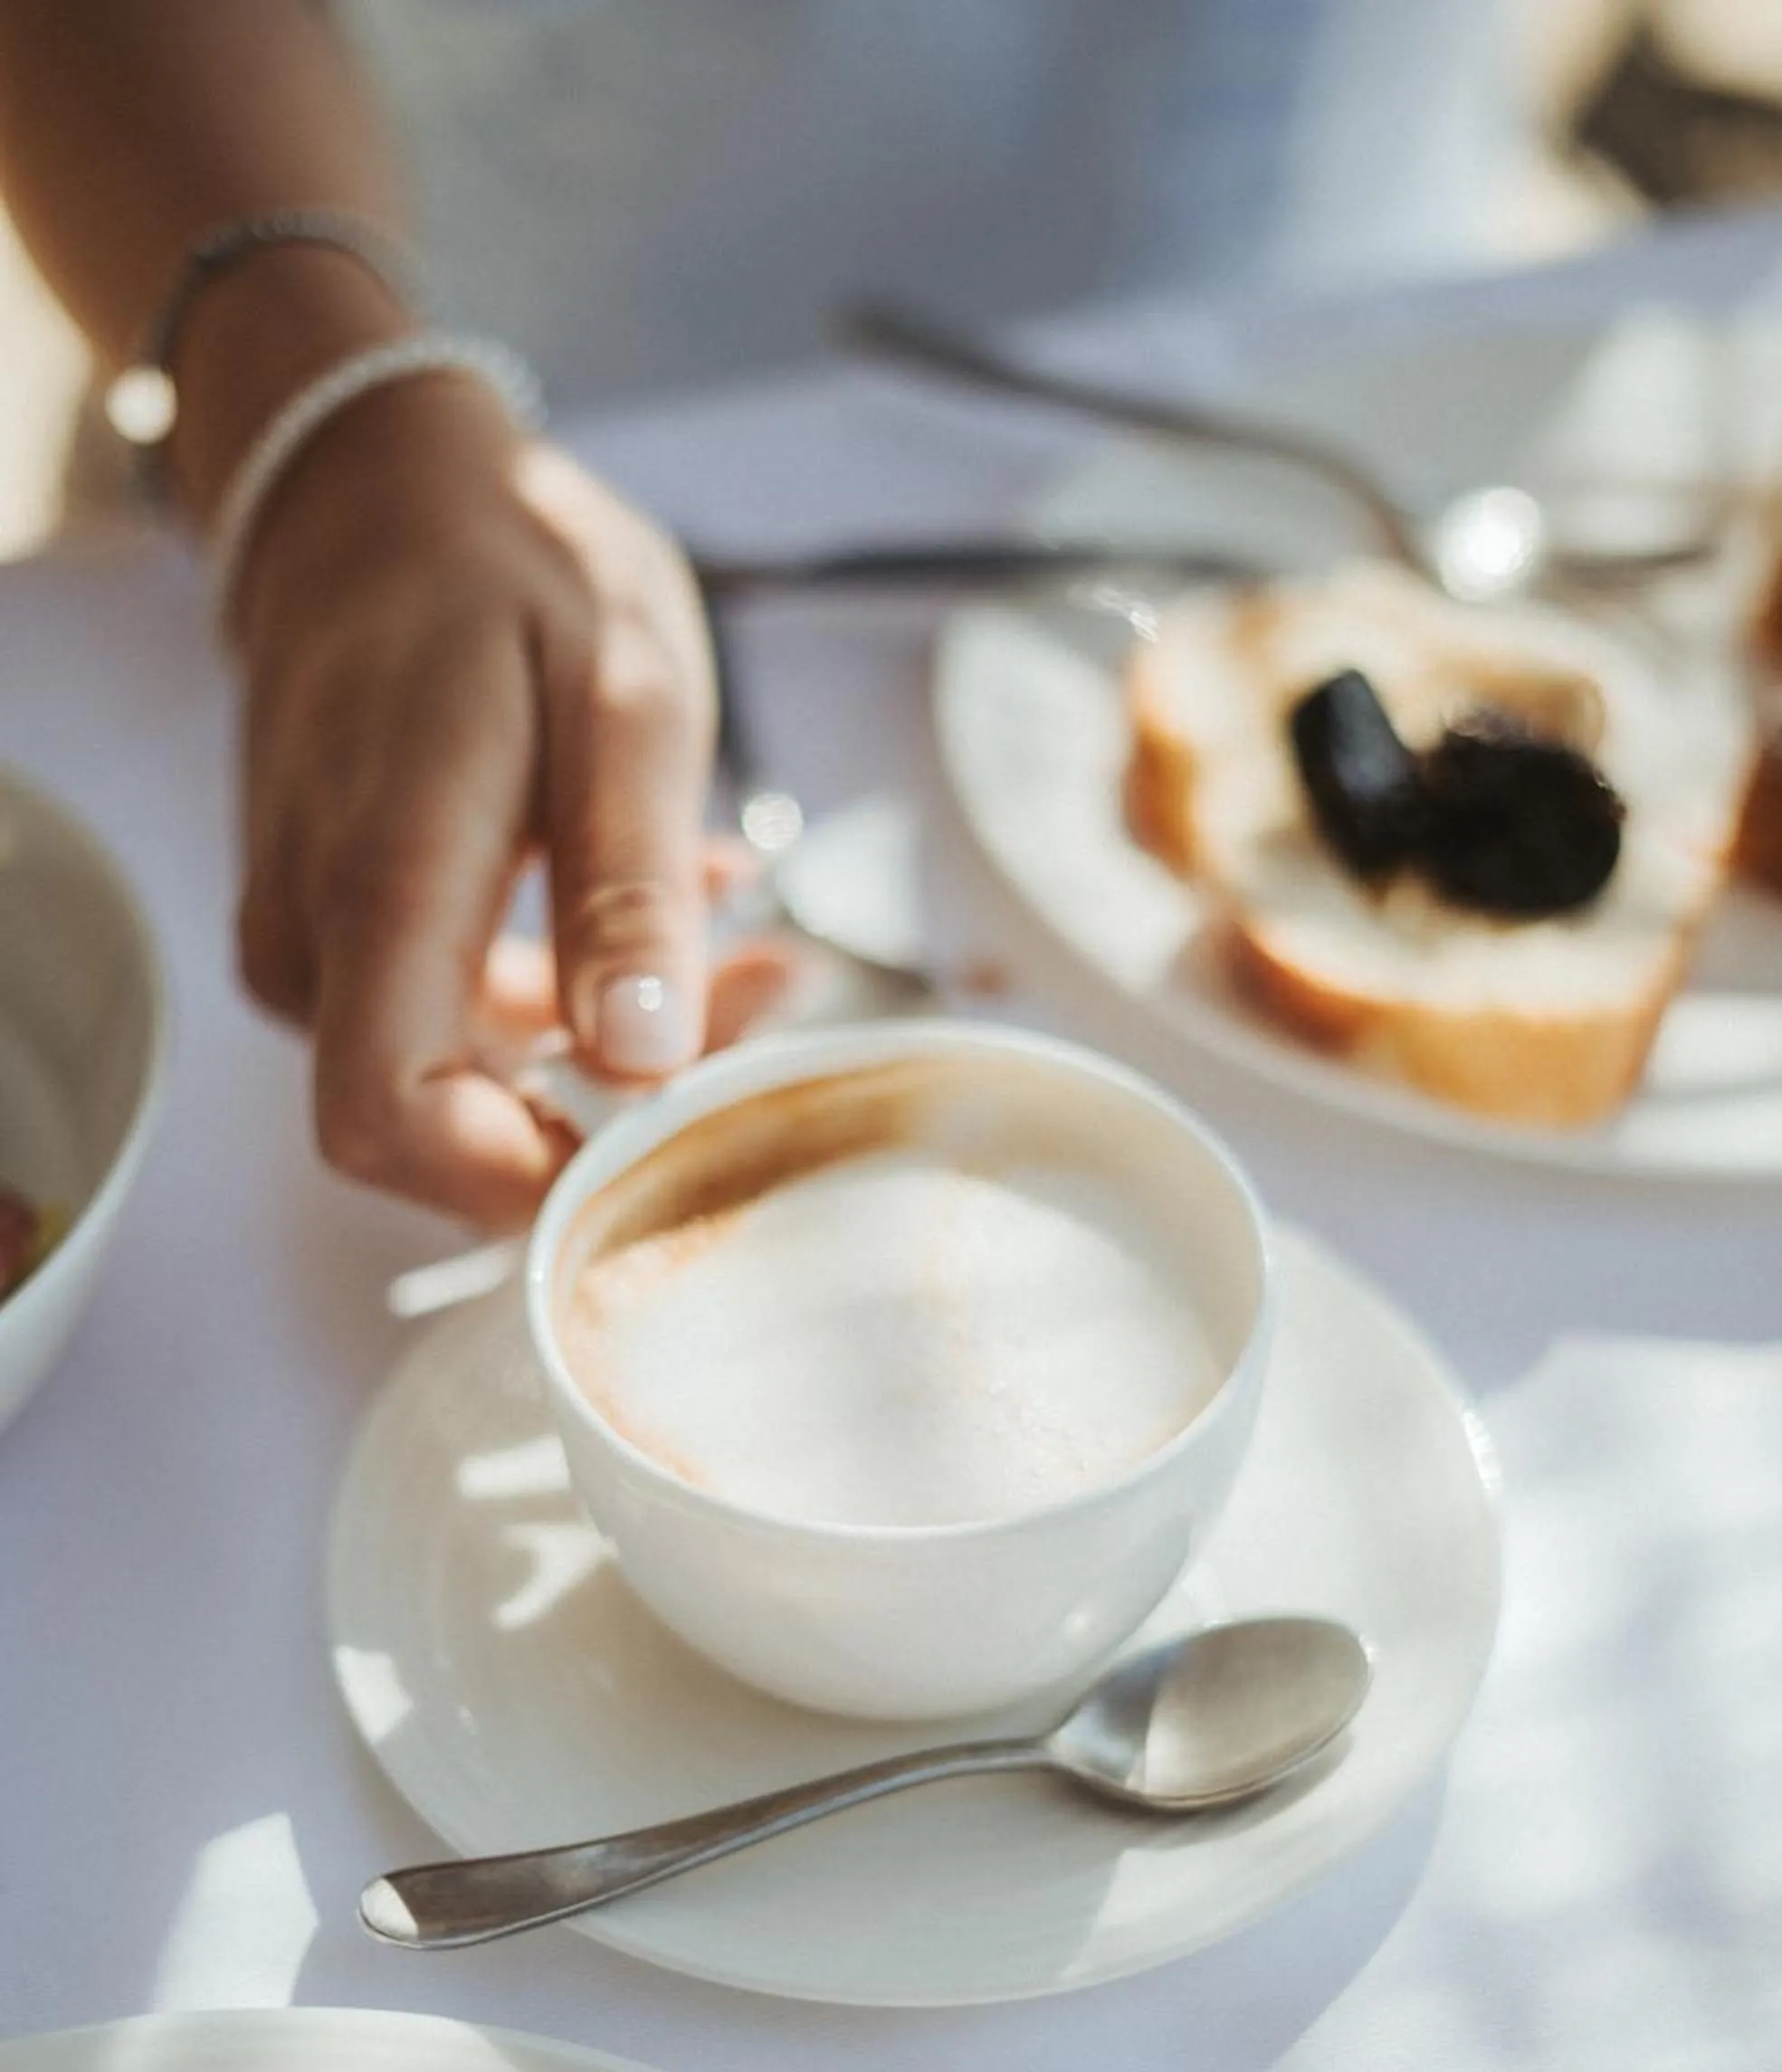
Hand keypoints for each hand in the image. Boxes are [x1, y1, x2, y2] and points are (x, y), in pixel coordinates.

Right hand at [232, 376, 781, 1224]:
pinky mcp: (336, 922)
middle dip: (618, 1098)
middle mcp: (312, 936)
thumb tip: (642, 1066)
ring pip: (462, 1070)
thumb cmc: (507, 562)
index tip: (668, 1146)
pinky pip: (450, 1011)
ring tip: (743, 932)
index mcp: (377, 884)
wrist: (371, 479)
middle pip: (448, 1119)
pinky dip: (571, 991)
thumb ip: (628, 890)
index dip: (524, 1184)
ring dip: (615, 1037)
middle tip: (771, 991)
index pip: (394, 1124)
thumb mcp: (623, 699)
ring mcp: (311, 934)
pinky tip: (666, 908)